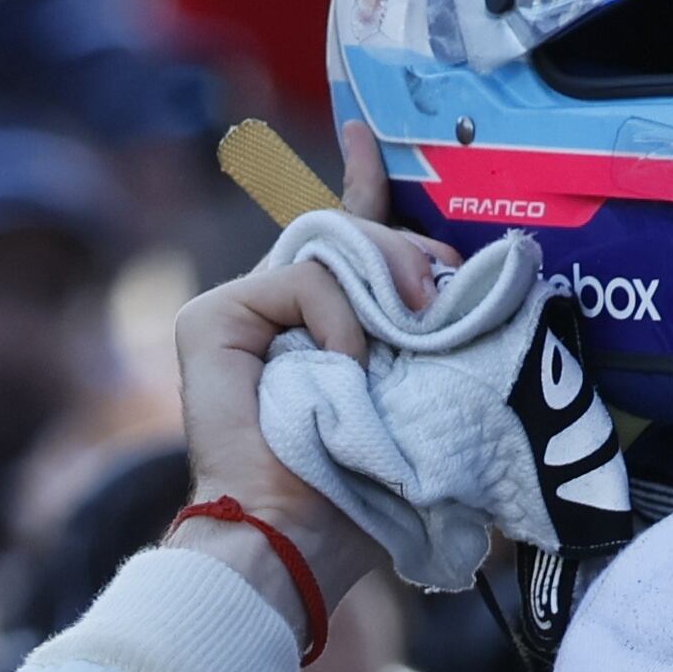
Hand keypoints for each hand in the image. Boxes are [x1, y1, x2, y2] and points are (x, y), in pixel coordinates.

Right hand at [164, 119, 427, 614]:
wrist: (299, 539)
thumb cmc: (363, 493)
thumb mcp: (413, 397)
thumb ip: (420, 341)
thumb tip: (461, 290)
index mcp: (326, 332)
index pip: (348, 242)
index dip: (361, 184)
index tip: (365, 132)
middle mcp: (278, 315)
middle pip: (349, 239)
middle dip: (407, 250)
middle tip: (443, 288)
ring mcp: (240, 314)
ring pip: (330, 251)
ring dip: (383, 283)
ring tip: (405, 339)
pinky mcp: (212, 319)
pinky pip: (300, 279)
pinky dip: (338, 318)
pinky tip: (350, 364)